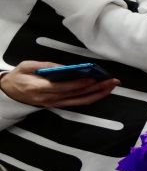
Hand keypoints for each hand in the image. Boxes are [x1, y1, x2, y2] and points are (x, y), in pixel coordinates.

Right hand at [1, 60, 119, 107]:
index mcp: (39, 88)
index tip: (93, 78)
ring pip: (79, 101)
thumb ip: (46, 66)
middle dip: (96, 88)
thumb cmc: (18, 76)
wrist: (8, 91)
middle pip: (76, 95)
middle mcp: (49, 99)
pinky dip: (90, 97)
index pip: (63, 87)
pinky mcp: (57, 105)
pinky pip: (77, 103)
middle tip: (112, 81)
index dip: (79, 83)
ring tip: (111, 87)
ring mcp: (54, 104)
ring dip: (97, 94)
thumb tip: (65, 66)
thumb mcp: (27, 66)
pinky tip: (100, 91)